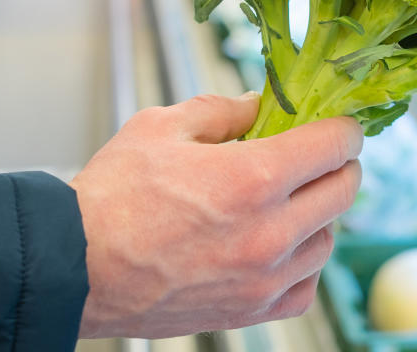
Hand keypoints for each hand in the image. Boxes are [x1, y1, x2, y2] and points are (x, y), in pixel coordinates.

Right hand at [69, 92, 362, 338]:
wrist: (73, 266)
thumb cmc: (111, 196)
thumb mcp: (164, 126)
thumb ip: (224, 110)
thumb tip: (261, 105)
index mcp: (254, 177)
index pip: (335, 144)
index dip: (342, 127)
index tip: (336, 123)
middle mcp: (270, 232)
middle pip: (344, 189)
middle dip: (337, 163)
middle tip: (317, 154)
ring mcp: (264, 278)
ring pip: (329, 238)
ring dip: (320, 213)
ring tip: (290, 199)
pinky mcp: (251, 311)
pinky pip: (306, 285)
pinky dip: (303, 262)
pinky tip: (279, 245)